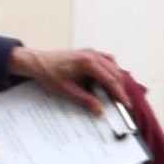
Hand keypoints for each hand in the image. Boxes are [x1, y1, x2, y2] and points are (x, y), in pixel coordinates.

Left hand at [13, 39, 141, 114]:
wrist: (36, 62)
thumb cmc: (49, 74)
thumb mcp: (67, 90)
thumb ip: (86, 100)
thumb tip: (100, 110)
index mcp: (88, 63)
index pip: (110, 80)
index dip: (120, 94)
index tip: (126, 104)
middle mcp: (92, 55)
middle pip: (115, 73)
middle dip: (120, 88)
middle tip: (122, 102)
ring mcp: (91, 52)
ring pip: (113, 66)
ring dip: (116, 79)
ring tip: (116, 93)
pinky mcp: (88, 53)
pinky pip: (107, 60)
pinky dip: (111, 70)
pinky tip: (109, 78)